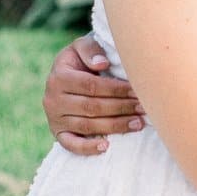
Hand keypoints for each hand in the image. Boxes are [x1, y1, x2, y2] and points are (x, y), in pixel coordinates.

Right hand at [44, 35, 145, 155]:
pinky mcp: (57, 133)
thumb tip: (102, 64)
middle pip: (92, 107)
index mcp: (59, 77)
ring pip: (87, 126)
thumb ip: (90, 50)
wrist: (65, 76)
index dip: (116, 90)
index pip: (91, 86)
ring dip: (115, 126)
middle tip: (144, 108)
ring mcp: (54, 118)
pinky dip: (88, 148)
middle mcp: (53, 99)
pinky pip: (71, 144)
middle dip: (121, 108)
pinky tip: (107, 146)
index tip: (137, 91)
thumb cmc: (80, 60)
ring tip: (138, 124)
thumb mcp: (81, 47)